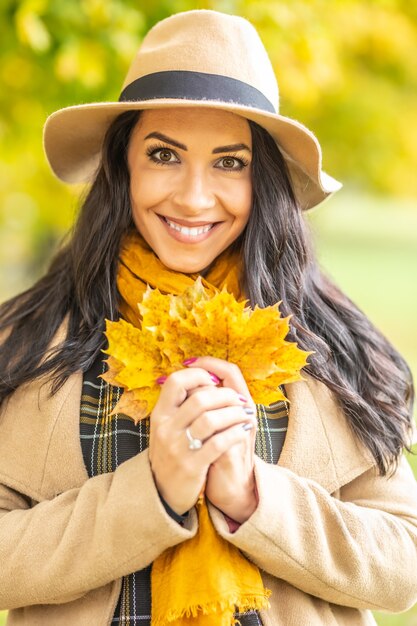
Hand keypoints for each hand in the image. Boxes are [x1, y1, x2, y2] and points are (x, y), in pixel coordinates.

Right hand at [149, 366, 255, 515]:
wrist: (161, 494)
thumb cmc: (170, 454)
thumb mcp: (166, 427)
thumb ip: (180, 405)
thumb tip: (204, 376)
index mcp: (160, 414)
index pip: (177, 381)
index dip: (199, 374)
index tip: (215, 380)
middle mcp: (166, 428)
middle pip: (199, 398)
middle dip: (226, 395)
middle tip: (239, 399)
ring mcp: (178, 448)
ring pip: (211, 419)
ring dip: (234, 413)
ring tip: (246, 414)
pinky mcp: (191, 466)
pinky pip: (218, 444)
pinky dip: (234, 433)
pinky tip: (243, 430)